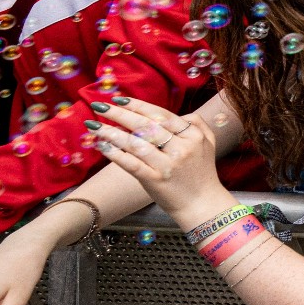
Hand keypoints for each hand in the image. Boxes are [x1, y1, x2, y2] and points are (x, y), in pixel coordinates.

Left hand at [87, 97, 230, 228]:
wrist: (203, 205)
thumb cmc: (202, 173)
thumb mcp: (209, 143)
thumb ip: (197, 123)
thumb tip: (178, 113)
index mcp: (193, 135)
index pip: (162, 115)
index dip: (140, 106)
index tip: (120, 99)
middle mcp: (181, 148)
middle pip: (146, 126)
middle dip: (121, 114)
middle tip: (100, 106)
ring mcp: (168, 165)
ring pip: (136, 143)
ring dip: (112, 132)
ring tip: (94, 125)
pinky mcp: (156, 180)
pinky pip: (131, 164)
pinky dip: (115, 153)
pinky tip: (102, 145)